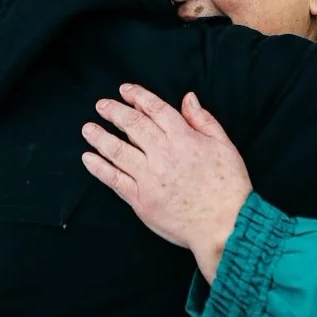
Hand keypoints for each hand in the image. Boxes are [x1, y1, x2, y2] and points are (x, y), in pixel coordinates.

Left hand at [81, 85, 252, 281]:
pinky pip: (114, 179)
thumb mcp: (224, 146)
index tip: (124, 90)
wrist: (225, 226)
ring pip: (118, 151)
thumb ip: (203, 120)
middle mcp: (162, 154)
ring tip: (88, 128)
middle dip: (114, 112)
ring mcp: (149, 177)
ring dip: (100, 137)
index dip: (137, 96)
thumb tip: (188, 98)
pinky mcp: (141, 200)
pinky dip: (99, 168)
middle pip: (132, 126)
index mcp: (183, 138)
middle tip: (101, 105)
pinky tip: (89, 158)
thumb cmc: (228, 187)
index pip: (155, 109)